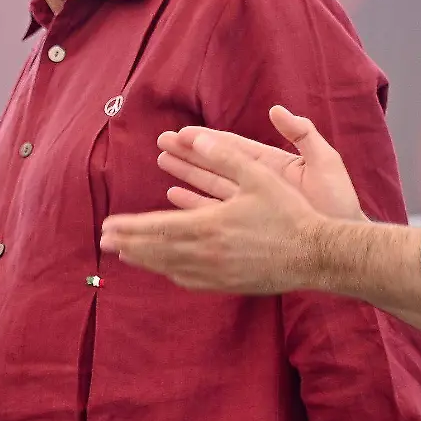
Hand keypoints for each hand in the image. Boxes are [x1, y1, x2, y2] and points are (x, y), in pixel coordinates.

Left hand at [99, 115, 336, 294]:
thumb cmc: (289, 213)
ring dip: (144, 260)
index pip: (156, 228)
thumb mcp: (258, 175)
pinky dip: (170, 272)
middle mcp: (207, 253)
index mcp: (209, 225)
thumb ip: (224, 154)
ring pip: (169, 267)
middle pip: (156, 251)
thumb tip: (193, 134)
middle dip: (127, 245)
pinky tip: (164, 268)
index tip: (107, 226)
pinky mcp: (228, 285)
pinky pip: (190, 281)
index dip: (129, 227)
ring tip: (125, 254)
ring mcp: (216, 273)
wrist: (316, 255)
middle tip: (104, 242)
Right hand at [155, 107, 363, 220]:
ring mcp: (251, 206)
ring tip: (162, 164)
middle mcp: (258, 184)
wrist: (342, 244)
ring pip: (210, 186)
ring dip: (187, 174)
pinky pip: (214, 213)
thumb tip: (277, 110)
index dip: (207, 139)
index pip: (232, 148)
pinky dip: (194, 205)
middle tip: (161, 143)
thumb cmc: (338, 202)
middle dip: (189, 154)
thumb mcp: (325, 161)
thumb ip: (303, 133)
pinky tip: (176, 197)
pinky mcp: (248, 226)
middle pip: (216, 164)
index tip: (182, 132)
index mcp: (272, 164)